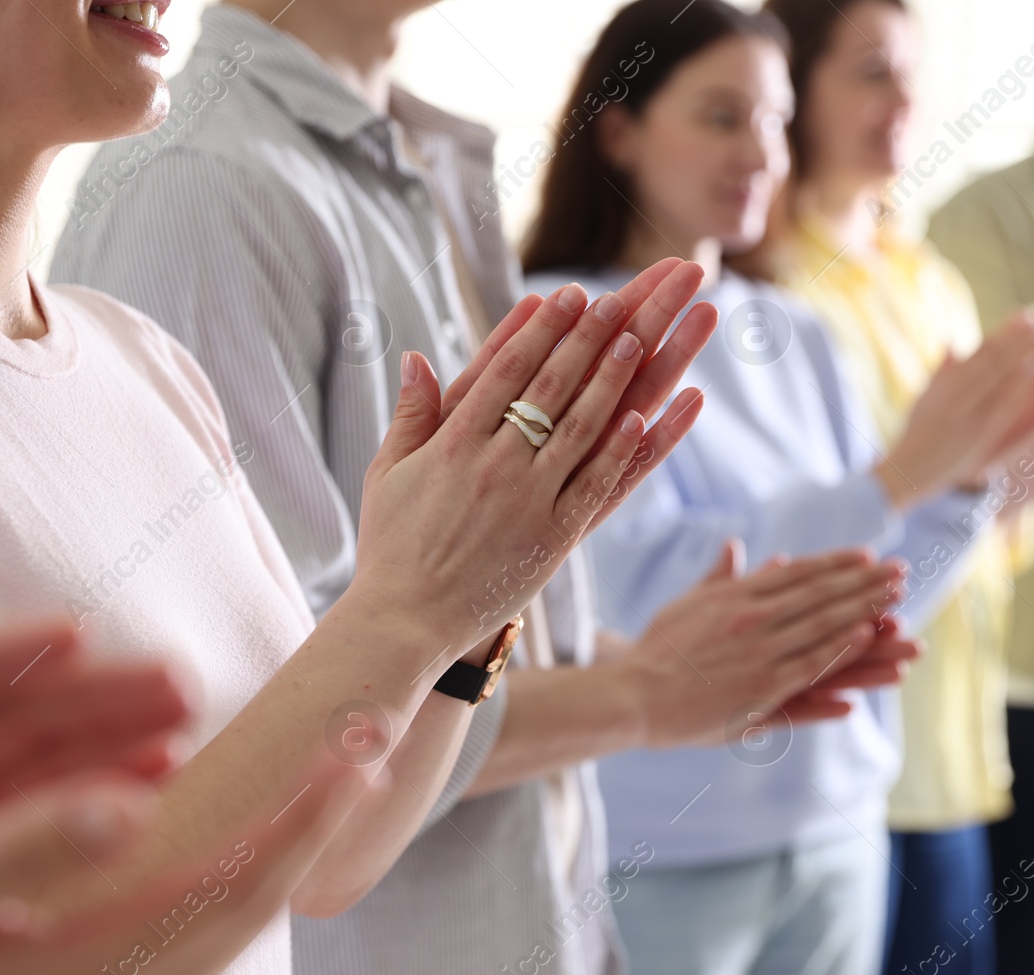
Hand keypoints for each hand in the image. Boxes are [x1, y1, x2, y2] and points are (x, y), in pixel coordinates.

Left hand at [0, 622, 189, 908]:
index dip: (3, 653)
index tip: (75, 633)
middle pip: (18, 709)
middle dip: (100, 688)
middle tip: (177, 680)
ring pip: (52, 756)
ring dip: (121, 732)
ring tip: (187, 722)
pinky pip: (59, 812)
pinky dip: (112, 791)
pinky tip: (163, 783)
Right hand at [0, 723, 376, 974]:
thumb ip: (21, 849)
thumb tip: (137, 807)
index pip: (228, 893)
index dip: (299, 821)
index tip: (352, 754)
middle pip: (245, 913)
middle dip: (312, 829)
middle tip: (362, 754)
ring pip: (221, 932)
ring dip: (279, 853)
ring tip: (322, 787)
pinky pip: (183, 942)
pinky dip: (228, 881)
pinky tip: (236, 842)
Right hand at [348, 260, 716, 655]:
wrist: (404, 622)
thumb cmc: (392, 547)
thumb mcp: (388, 474)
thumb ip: (410, 414)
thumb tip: (417, 356)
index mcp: (452, 444)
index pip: (504, 372)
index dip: (539, 330)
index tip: (565, 295)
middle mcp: (492, 466)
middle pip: (549, 388)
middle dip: (585, 338)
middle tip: (615, 298)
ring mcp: (526, 501)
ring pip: (578, 428)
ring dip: (611, 379)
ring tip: (638, 338)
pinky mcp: (552, 538)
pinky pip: (594, 486)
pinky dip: (620, 449)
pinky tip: (644, 414)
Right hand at [618, 541, 906, 748]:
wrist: (633, 694)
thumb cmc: (656, 651)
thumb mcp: (686, 605)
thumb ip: (717, 577)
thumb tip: (736, 548)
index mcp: (736, 597)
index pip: (798, 574)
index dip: (836, 564)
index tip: (868, 557)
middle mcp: (751, 618)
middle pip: (819, 594)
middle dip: (864, 583)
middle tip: (900, 573)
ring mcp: (758, 653)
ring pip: (821, 626)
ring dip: (863, 611)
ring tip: (897, 604)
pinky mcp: (759, 688)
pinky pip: (808, 665)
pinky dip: (838, 649)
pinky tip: (864, 638)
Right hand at [877, 309, 1033, 507]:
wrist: (906, 473)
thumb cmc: (916, 437)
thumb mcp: (923, 401)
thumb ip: (941, 373)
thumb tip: (952, 342)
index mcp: (944, 385)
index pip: (980, 351)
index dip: (1006, 331)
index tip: (1027, 314)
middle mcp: (954, 396)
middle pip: (993, 357)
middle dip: (1021, 336)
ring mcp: (967, 415)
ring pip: (998, 377)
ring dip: (1024, 353)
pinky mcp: (977, 436)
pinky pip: (1001, 407)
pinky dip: (1018, 388)